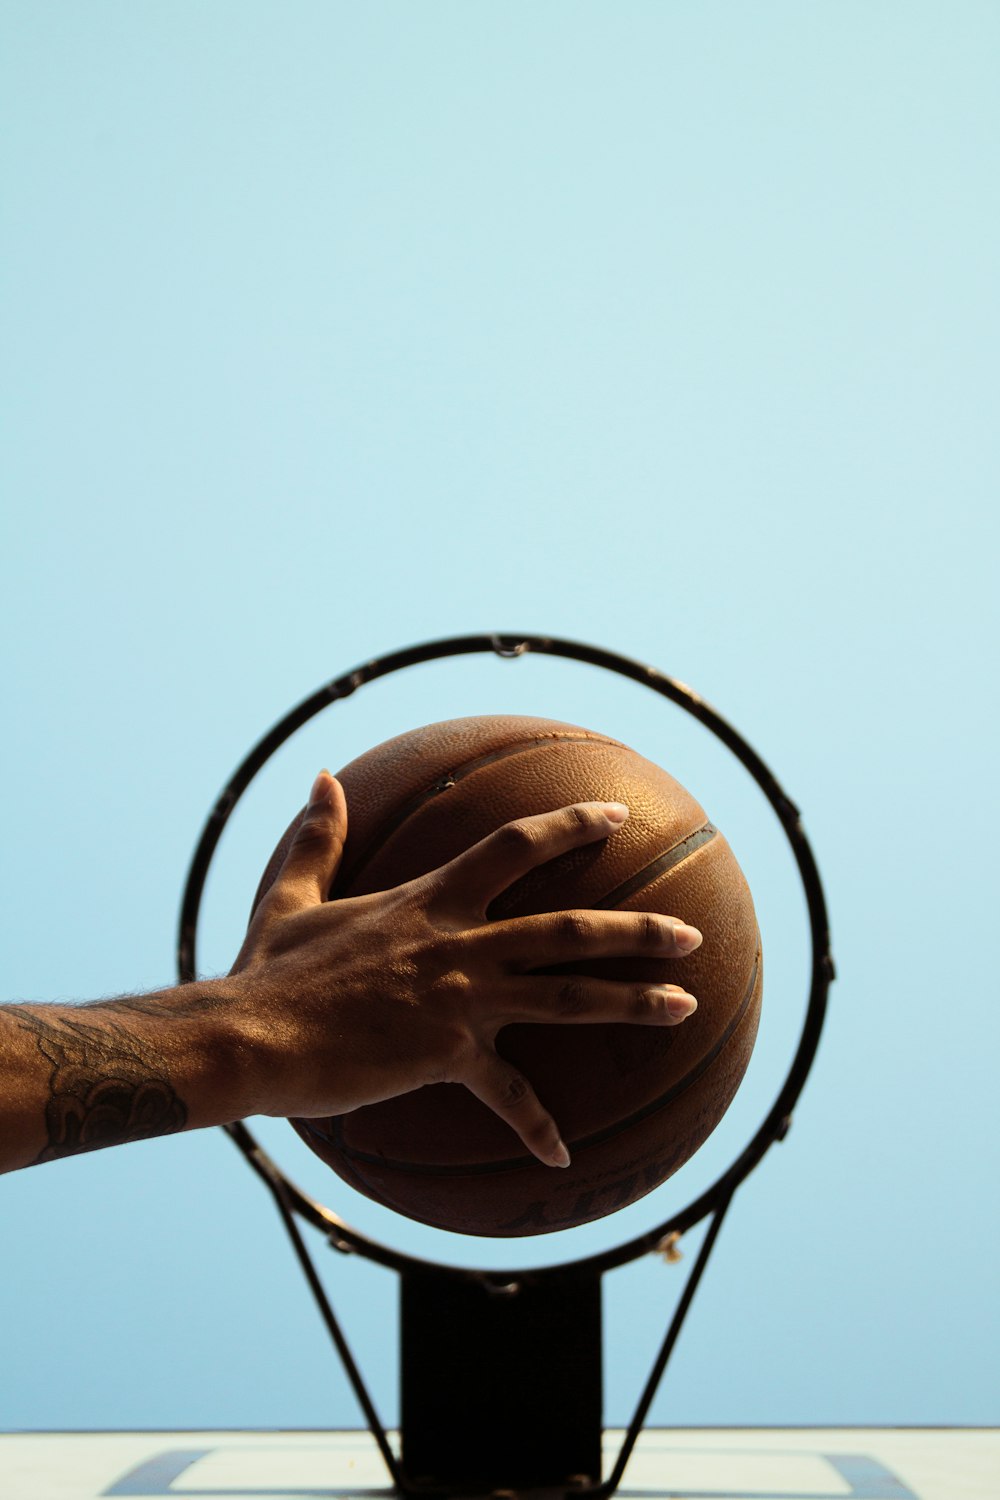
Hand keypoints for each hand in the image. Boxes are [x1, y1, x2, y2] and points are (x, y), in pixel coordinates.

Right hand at [231, 771, 702, 1167]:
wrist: (252, 1036)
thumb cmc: (268, 970)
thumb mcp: (291, 895)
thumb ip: (317, 838)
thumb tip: (320, 777)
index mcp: (429, 899)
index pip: (515, 846)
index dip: (571, 826)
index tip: (616, 816)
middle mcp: (459, 943)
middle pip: (570, 927)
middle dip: (638, 928)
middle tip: (692, 934)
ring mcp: (460, 1000)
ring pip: (567, 996)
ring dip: (632, 1000)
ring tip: (687, 1007)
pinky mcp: (448, 1055)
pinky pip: (509, 1094)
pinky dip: (536, 1124)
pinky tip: (562, 1153)